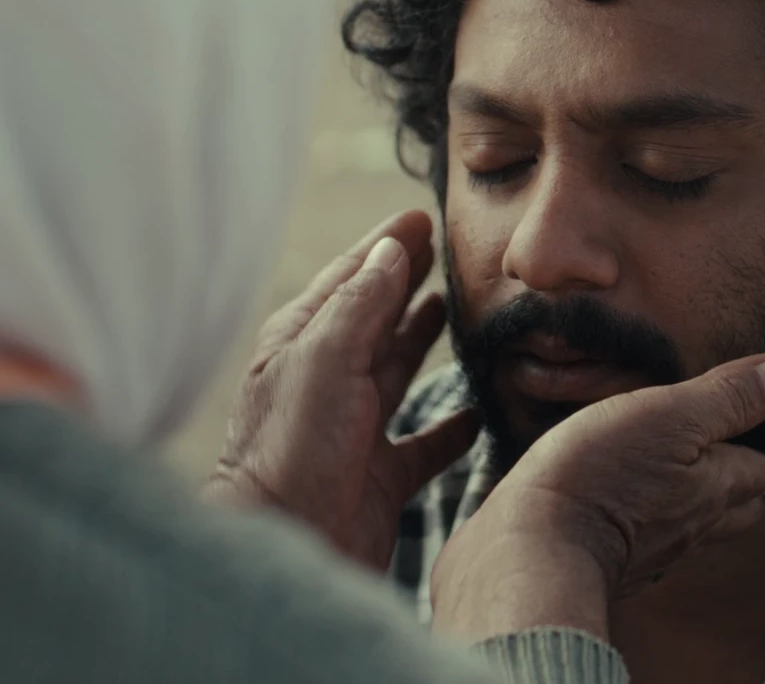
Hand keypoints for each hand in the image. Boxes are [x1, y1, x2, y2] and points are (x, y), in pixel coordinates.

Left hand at [203, 210, 478, 571]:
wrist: (285, 548)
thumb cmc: (291, 452)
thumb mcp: (324, 360)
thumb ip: (361, 304)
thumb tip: (390, 249)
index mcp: (303, 344)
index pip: (351, 278)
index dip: (386, 245)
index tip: (422, 215)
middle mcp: (328, 382)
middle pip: (376, 319)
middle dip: (408, 282)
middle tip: (447, 251)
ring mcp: (356, 431)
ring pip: (399, 372)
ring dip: (425, 341)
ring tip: (457, 310)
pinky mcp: (382, 478)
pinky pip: (426, 444)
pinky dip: (453, 428)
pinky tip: (480, 412)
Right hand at [426, 352, 764, 640]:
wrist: (527, 552)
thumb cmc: (600, 474)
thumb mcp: (669, 415)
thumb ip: (728, 396)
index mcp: (715, 488)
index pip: (760, 469)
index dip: (754, 441)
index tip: (740, 419)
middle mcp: (691, 529)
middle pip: (735, 510)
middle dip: (734, 483)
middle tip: (716, 451)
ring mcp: (650, 555)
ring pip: (689, 529)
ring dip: (686, 503)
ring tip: (668, 474)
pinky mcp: (605, 567)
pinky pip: (638, 545)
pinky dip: (638, 524)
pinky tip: (617, 506)